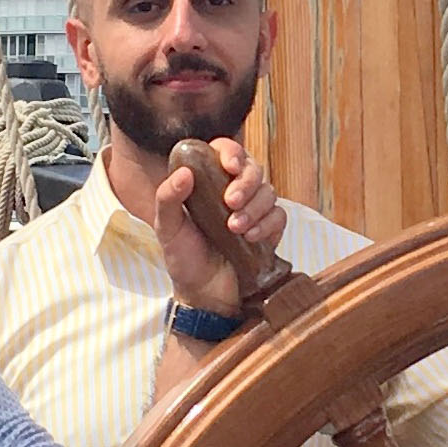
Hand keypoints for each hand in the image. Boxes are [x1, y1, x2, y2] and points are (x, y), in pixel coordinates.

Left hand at [154, 138, 280, 315]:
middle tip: (230, 202)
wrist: (203, 294)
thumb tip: (184, 173)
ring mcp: (253, 210)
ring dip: (255, 208)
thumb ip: (168, 199)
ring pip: (268, 192)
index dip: (231, 153)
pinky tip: (251, 238)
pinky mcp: (268, 230)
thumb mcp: (167, 228)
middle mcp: (232, 191)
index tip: (229, 166)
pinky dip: (267, 224)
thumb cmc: (183, 258)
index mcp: (208, 182)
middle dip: (246, 183)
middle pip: (253, 168)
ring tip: (235, 228)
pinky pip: (279, 216)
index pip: (225, 152)